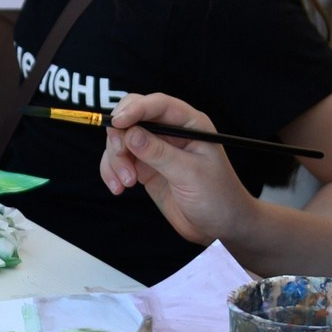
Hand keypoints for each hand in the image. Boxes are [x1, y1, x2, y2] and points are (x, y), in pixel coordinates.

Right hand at [98, 92, 255, 245]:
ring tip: (126, 183)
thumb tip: (130, 134)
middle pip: (132, 116)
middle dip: (120, 135)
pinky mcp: (144, 167)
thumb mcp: (190, 174)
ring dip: (115, 159)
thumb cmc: (218, 197)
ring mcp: (155, 149)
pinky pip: (118, 160)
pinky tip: (119, 188)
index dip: (135, 109)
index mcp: (189, 124)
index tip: (117, 123)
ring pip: (120, 139)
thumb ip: (159, 153)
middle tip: (121, 156)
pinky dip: (111, 171)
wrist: (220, 227)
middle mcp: (170, 131)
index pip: (158, 105)